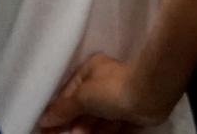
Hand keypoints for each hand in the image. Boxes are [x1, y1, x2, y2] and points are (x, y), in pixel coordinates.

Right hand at [39, 54, 166, 131]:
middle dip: (73, 123)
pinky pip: (112, 126)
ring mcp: (119, 98)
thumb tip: (44, 120)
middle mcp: (105, 82)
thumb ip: (63, 109)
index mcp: (92, 69)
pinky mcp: (131, 113)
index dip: (57, 110)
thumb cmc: (112, 89)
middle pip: (83, 107)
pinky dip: (103, 133)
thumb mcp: (82, 96)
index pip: (69, 91)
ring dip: (86, 130)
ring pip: (97, 118)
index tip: (45, 128)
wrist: (152, 93)